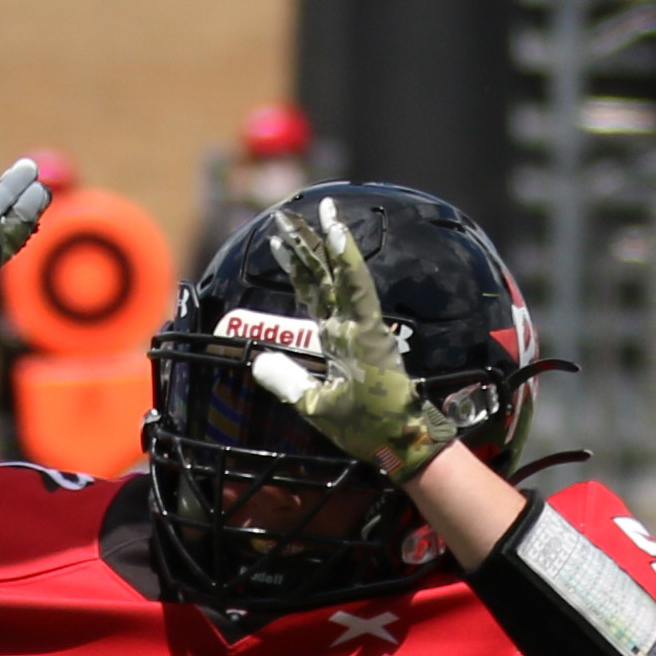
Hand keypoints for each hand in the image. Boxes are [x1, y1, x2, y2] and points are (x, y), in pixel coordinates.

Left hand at [249, 198, 454, 480]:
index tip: (280, 241)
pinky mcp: (371, 333)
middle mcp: (348, 326)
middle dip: (305, 244)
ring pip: (339, 276)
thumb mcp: (313, 404)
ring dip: (327, 243)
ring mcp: (361, 326)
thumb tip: (259, 361)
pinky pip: (357, 292)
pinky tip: (338, 237)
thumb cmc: (363, 427)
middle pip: (323, 277)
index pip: (313, 294)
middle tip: (285, 214)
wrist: (397, 444)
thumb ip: (287, 381)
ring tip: (319, 211)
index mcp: (337, 339)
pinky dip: (348, 264)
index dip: (297, 268)